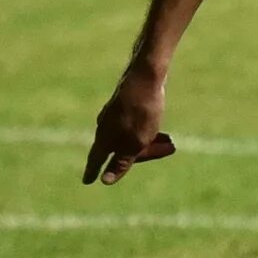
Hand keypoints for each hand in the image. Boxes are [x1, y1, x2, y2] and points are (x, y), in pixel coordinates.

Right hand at [85, 66, 177, 184]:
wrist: (146, 76)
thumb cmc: (142, 113)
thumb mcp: (136, 143)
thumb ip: (121, 162)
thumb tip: (106, 180)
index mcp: (105, 137)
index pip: (97, 159)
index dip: (93, 171)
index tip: (87, 181)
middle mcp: (105, 126)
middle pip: (120, 149)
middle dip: (143, 154)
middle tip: (168, 148)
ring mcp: (114, 114)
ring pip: (129, 136)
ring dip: (149, 143)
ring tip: (171, 141)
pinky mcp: (125, 105)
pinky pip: (134, 125)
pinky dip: (147, 131)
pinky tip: (157, 128)